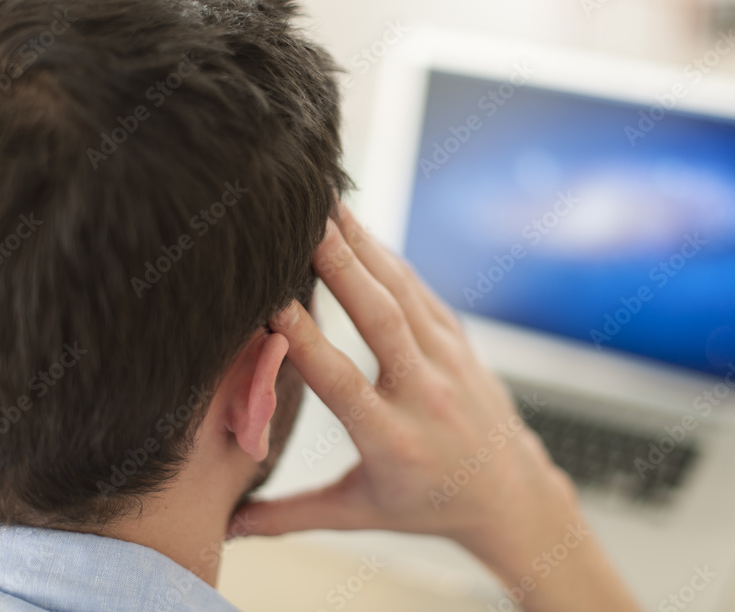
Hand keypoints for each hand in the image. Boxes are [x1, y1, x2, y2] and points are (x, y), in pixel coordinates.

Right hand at [228, 203, 638, 611]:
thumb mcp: (359, 513)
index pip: (341, 383)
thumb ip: (289, 516)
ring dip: (367, 248)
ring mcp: (448, 362)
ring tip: (329, 207)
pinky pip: (422, 292)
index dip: (305, 341)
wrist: (509, 495)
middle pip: (380, 320)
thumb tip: (225, 527)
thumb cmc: (430, 505)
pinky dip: (391, 260)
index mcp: (393, 440)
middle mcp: (424, 394)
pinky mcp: (458, 343)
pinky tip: (362, 232)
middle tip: (305, 221)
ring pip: (403, 294)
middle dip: (342, 267)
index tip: (270, 302)